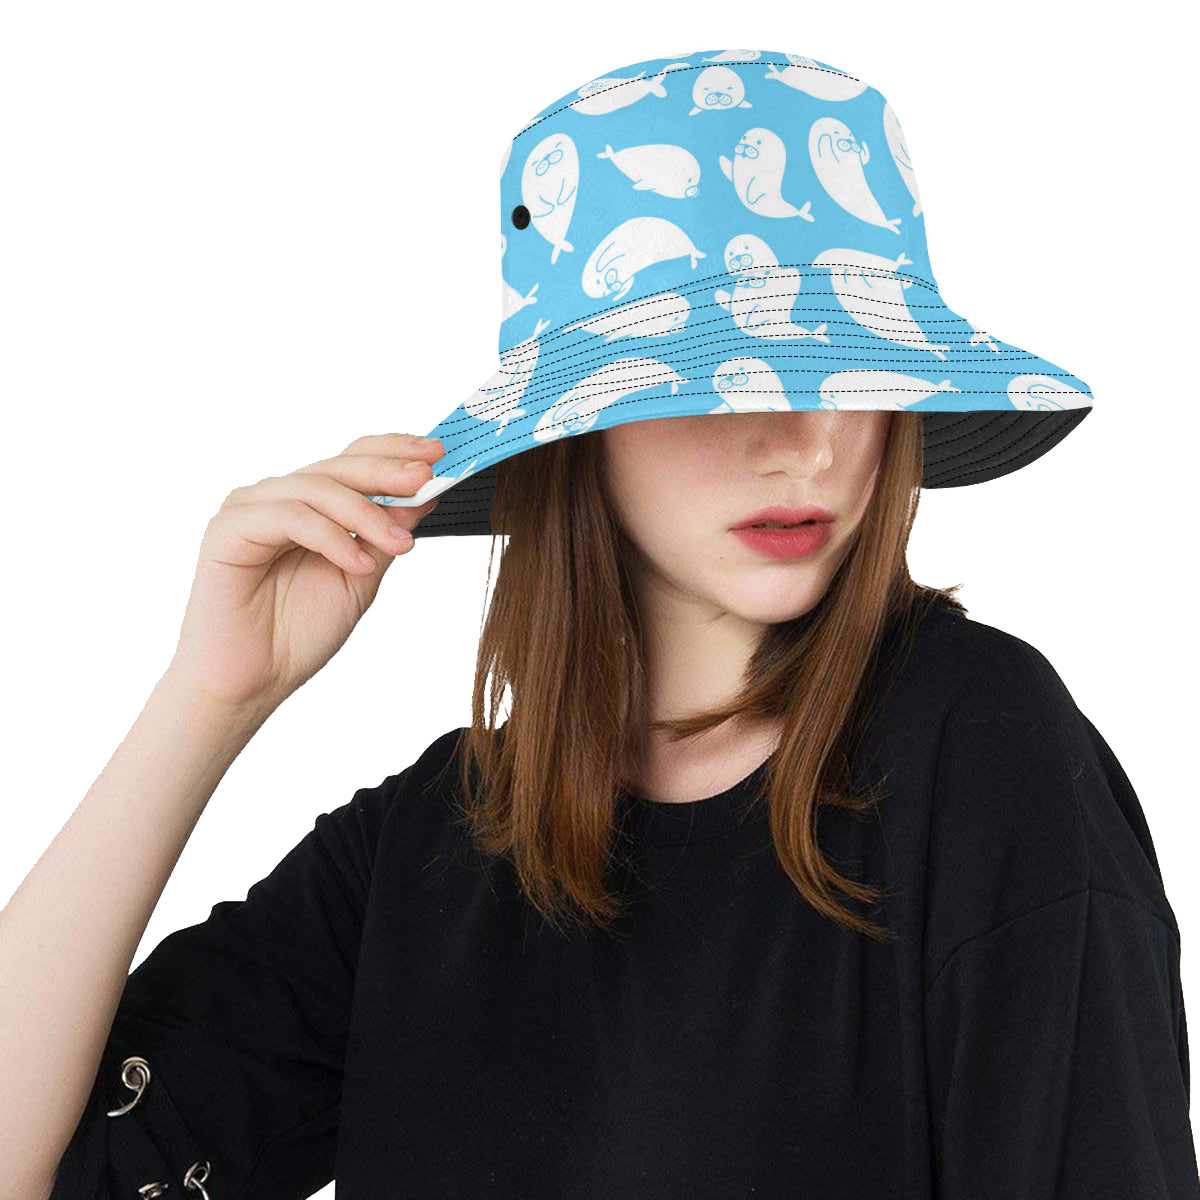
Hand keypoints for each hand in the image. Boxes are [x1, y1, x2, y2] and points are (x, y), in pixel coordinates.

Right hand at [166, 432, 442, 712]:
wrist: (254, 682)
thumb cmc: (298, 633)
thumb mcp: (361, 577)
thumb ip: (386, 535)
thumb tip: (425, 494)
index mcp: (309, 504)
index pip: (353, 460)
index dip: (394, 451)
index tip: (438, 454)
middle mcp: (278, 498)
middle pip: (338, 466)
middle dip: (388, 471)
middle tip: (425, 478)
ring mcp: (250, 509)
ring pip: (317, 489)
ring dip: (366, 515)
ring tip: (400, 545)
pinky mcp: (228, 530)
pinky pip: (288, 517)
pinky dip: (331, 539)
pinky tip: (358, 564)